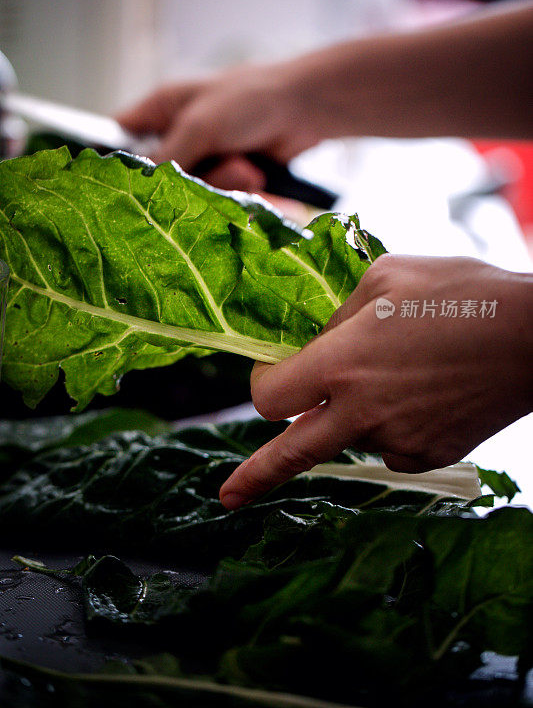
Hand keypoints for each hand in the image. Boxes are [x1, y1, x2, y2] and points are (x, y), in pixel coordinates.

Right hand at [116, 63, 319, 188]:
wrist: (307, 109)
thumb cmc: (252, 99)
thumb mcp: (201, 125)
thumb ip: (167, 156)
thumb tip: (139, 185)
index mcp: (162, 109)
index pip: (121, 137)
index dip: (117, 162)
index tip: (120, 186)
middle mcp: (180, 134)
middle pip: (162, 177)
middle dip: (193, 180)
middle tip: (219, 165)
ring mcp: (206, 157)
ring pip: (195, 192)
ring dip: (225, 184)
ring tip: (248, 168)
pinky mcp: (230, 176)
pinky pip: (222, 198)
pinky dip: (241, 192)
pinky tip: (258, 176)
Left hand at [219, 255, 532, 509]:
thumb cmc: (460, 293)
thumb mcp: (385, 279)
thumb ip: (337, 317)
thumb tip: (315, 344)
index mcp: (341, 364)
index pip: (269, 397)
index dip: (262, 385)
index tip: (270, 375)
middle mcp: (361, 412)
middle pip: (290, 454)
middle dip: (255, 476)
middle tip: (228, 496)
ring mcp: (396, 441)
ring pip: (349, 436)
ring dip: (351, 414)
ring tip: (397, 371)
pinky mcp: (427, 456)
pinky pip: (390, 444)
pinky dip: (391, 423)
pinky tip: (422, 391)